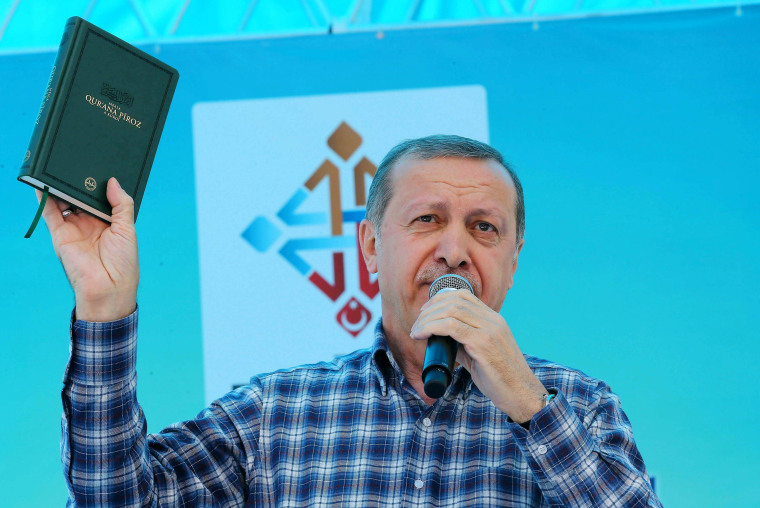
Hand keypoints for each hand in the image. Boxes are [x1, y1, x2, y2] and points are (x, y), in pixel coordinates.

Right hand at [38, 177, 138, 321]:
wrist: (108, 288)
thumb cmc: (123, 263)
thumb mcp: (127, 229)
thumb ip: (121, 204)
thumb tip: (113, 181)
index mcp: (108, 222)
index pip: (101, 197)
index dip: (99, 183)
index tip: (99, 164)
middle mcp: (90, 223)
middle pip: (81, 197)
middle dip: (80, 181)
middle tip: (79, 159)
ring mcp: (74, 228)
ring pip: (65, 201)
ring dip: (62, 186)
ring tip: (61, 166)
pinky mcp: (60, 234)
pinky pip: (50, 213)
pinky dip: (44, 198)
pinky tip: (43, 183)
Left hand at [410, 289, 546, 422]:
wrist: (522, 395)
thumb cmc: (500, 378)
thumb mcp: (481, 353)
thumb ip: (463, 342)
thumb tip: (440, 338)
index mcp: (493, 319)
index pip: (463, 295)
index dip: (439, 299)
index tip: (425, 313)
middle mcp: (492, 320)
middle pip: (454, 300)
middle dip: (429, 310)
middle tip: (416, 325)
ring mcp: (489, 330)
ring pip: (450, 311)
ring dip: (427, 320)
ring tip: (416, 332)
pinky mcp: (483, 343)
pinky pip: (451, 327)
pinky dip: (432, 328)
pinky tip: (422, 336)